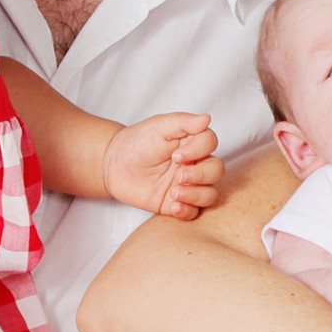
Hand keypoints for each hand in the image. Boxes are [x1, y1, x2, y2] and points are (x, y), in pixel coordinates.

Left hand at [104, 112, 223, 218]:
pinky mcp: (177, 203)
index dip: (198, 150)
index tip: (175, 155)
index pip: (211, 144)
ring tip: (173, 192)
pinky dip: (186, 210)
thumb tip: (206, 118)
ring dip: (195, 195)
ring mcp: (188, 185)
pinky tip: (172, 205)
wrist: (115, 165)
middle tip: (178, 176)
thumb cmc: (138, 142)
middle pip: (216, 171)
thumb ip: (183, 122)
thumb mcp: (159, 127)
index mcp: (192, 142)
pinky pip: (194, 212)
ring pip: (210, 194)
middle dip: (200, 175)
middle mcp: (194, 163)